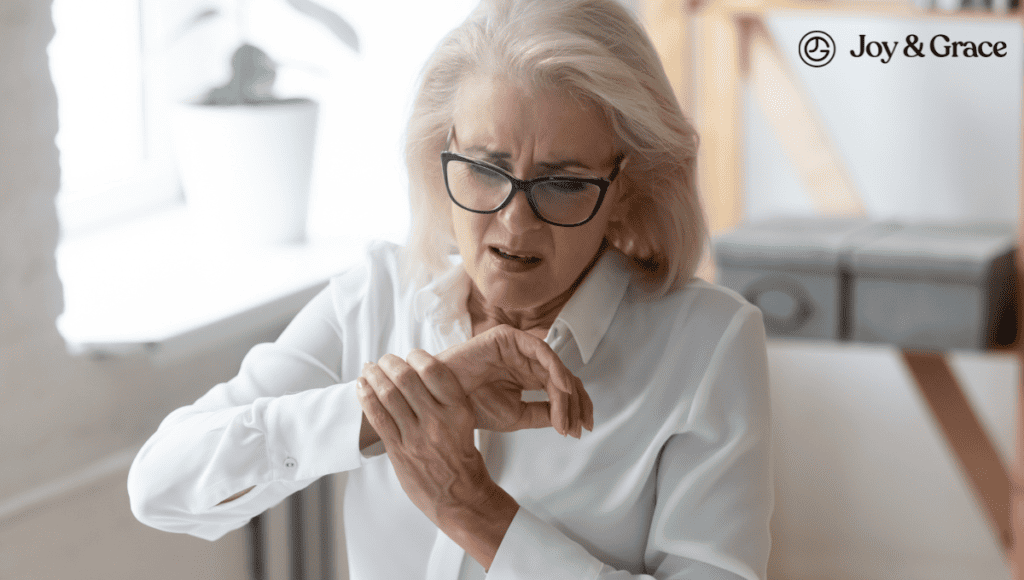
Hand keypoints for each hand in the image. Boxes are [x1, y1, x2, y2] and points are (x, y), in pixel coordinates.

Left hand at [356, 351, 517, 568]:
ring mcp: (416, 436)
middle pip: (406, 378)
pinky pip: (377, 417)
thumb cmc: (463, 460)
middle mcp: (438, 420)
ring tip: (369, 368)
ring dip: (374, 376)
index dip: (418, 356)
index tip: (411, 354)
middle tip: (385, 359)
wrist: (460, 497)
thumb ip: (445, 401)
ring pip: (388, 395)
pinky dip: (366, 397)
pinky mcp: (399, 450)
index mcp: (458, 410)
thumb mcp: (466, 423)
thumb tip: (420, 375)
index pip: (434, 370)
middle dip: (390, 363)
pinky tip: (361, 387)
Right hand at [437, 325, 593, 436]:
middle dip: (576, 403)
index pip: (560, 387)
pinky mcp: (508, 337)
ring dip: (566, 393)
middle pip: (563, 377)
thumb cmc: (472, 406)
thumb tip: (568, 420)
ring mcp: (518, 347)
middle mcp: (525, 360)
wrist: (443, 404)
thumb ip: (543, 413)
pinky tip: (561, 389)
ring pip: (555, 367)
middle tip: (579, 426)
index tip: (580, 429)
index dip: (574, 408)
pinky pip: (540, 350)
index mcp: (527, 375)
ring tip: (567, 416)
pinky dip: (554, 369)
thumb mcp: (517, 416)